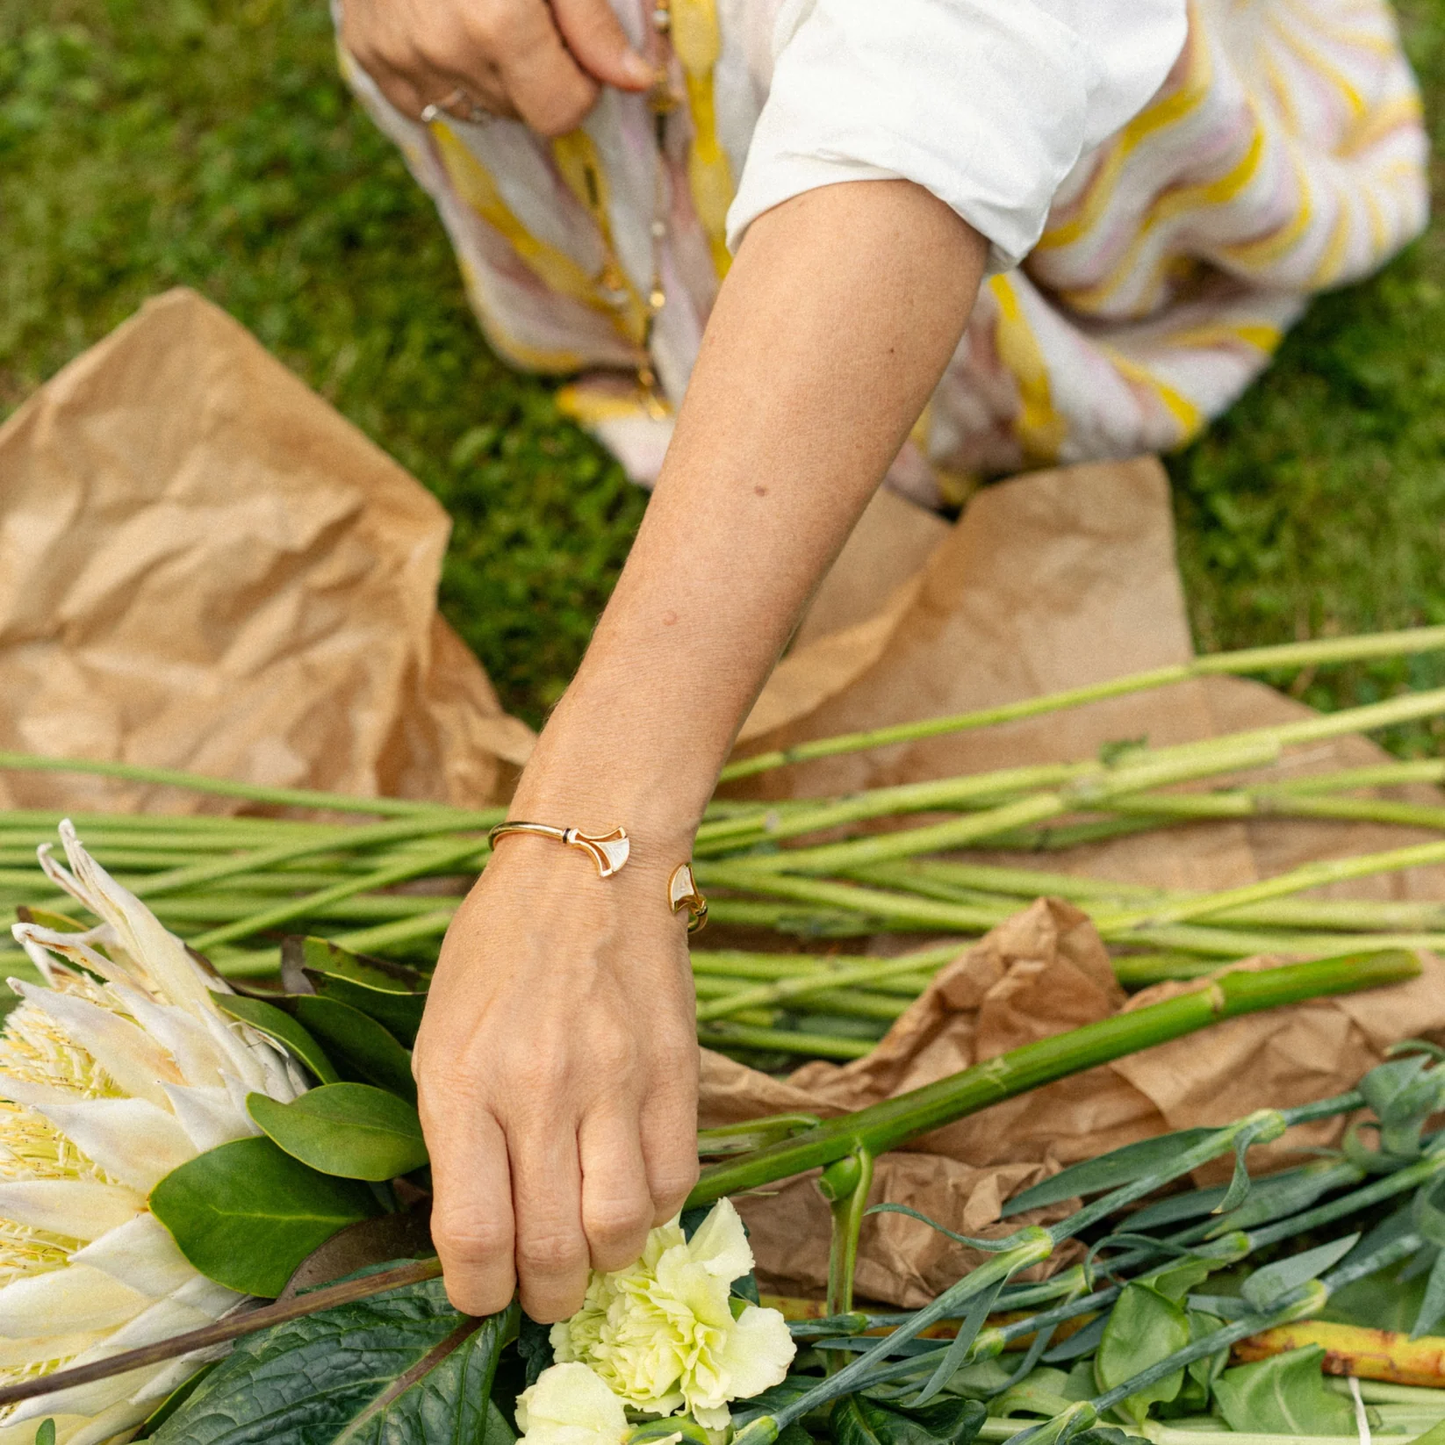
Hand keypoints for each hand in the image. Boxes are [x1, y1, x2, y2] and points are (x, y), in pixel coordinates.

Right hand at [340, 0, 654, 135]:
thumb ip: (593, 22)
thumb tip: (638, 80)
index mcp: (497, 24)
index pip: (562, 113)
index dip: (578, 81)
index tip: (572, 42)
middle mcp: (445, 52)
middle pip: (521, 114)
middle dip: (535, 76)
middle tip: (523, 13)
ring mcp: (400, 58)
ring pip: (474, 110)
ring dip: (489, 76)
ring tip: (477, 10)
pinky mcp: (368, 53)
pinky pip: (422, 100)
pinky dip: (441, 72)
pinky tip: (440, 19)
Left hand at [413, 834, 699, 1320]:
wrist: (589, 867)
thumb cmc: (497, 949)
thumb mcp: (440, 1033)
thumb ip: (454, 1132)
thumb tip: (476, 1231)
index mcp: (462, 1080)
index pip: (473, 1236)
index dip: (477, 1293)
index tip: (481, 1293)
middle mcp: (539, 1090)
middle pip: (552, 1252)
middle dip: (543, 1296)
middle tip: (541, 1289)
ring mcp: (616, 1081)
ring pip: (624, 1232)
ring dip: (604, 1261)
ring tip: (590, 1247)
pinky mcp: (676, 1072)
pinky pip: (676, 1182)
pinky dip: (655, 1209)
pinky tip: (631, 1189)